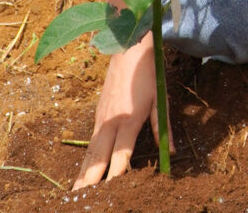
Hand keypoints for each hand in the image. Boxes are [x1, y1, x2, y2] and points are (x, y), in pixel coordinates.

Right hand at [74, 37, 172, 187]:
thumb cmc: (147, 75)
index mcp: (129, 119)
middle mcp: (111, 121)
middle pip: (99, 156)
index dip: (116, 174)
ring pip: (91, 151)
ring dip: (83, 173)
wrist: (128, 49)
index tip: (111, 191)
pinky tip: (81, 172)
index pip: (121, 153)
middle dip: (90, 180)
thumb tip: (173, 152)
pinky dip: (85, 159)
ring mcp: (101, 118)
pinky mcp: (97, 115)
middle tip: (81, 199)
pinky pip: (90, 142)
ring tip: (75, 192)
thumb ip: (163, 127)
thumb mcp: (160, 99)